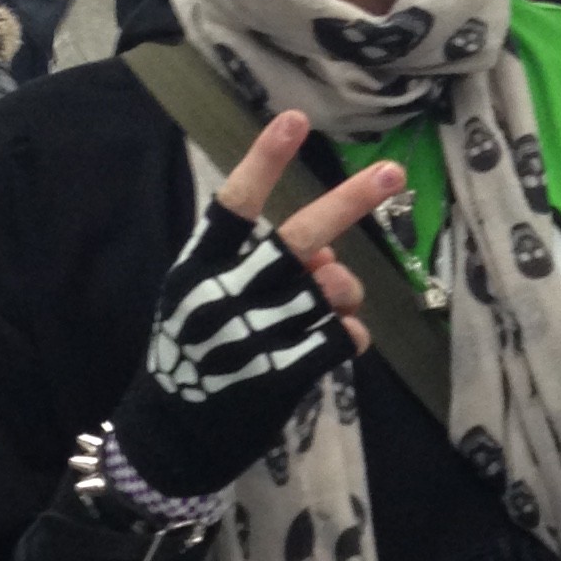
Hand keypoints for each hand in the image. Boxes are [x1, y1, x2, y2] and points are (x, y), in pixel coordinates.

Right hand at [107, 110, 404, 501]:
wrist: (170, 441)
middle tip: (391, 172)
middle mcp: (223, 297)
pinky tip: (335, 345)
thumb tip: (327, 257)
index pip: (231, 206)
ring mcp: (252, 337)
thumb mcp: (204, 305)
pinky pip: (339, 340)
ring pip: (328, 291)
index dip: (263, 162)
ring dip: (345, 292)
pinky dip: (347, 338)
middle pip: (298, 241)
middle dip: (348, 203)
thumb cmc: (189, 361)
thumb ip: (259, 273)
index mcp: (197, 271)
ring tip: (337, 300)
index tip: (292, 119)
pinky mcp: (278, 376)